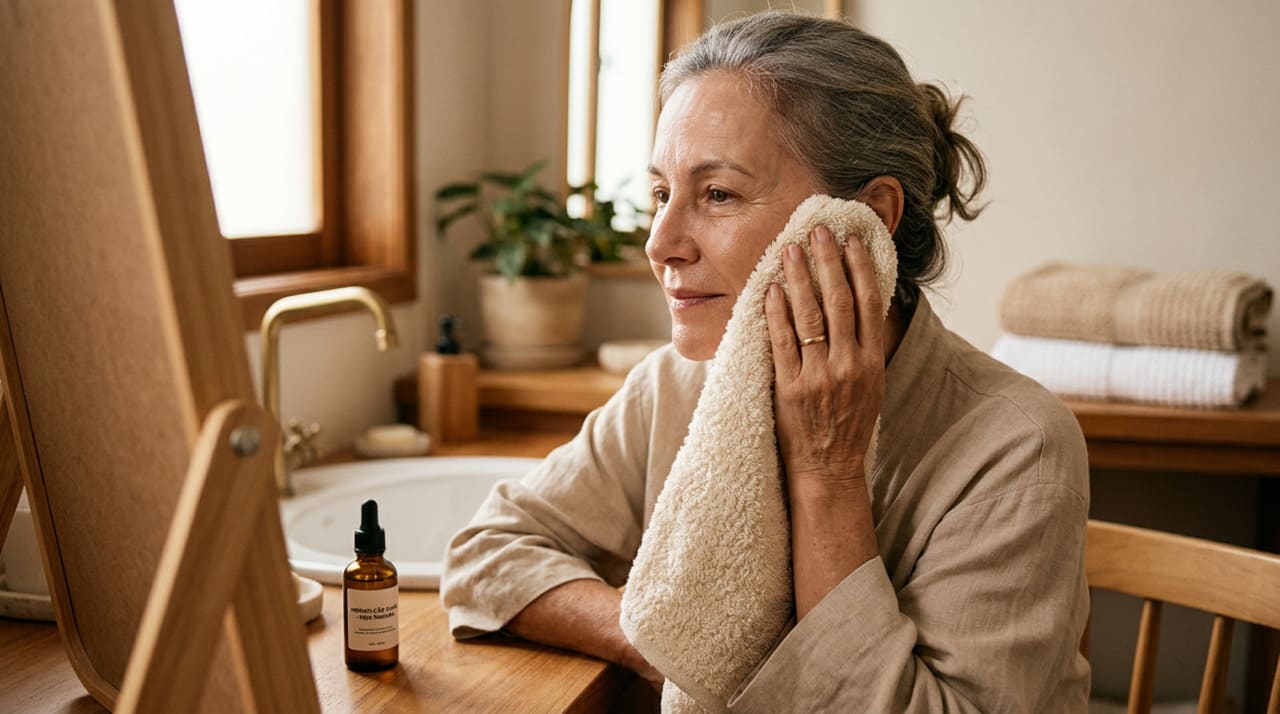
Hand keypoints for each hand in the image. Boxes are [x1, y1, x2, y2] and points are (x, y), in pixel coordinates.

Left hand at [765, 224, 885, 489]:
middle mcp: (849, 366)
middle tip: (818, 230)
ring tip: (790, 249)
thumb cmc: (848, 426)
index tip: (852, 240)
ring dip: (799, 278)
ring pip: (809, 316)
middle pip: (839, 301)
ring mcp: (818, 377)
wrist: (829, 471)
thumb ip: (863, 346)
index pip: (869, 304)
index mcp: (872, 363)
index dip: (860, 268)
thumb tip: (858, 303)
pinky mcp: (789, 389)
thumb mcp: (869, 385)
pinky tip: (772, 289)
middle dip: (828, 261)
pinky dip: (776, 313)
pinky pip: (781, 342)